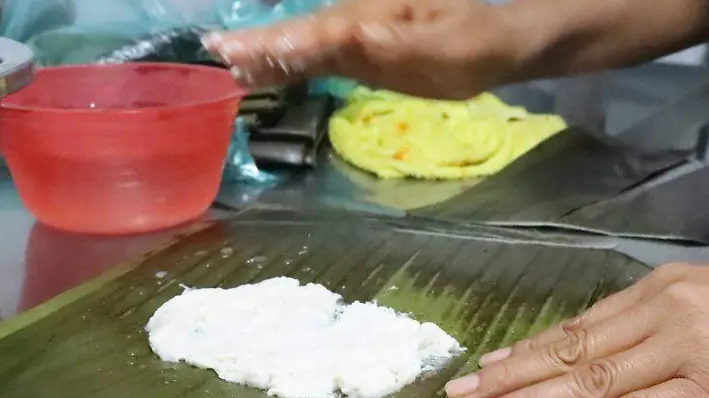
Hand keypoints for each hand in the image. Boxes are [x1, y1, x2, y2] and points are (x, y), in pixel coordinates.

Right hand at [205, 0, 530, 98]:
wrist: (497, 40)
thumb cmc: (469, 48)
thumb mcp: (434, 52)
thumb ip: (383, 48)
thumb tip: (336, 38)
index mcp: (366, 18)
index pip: (308, 34)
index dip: (270, 45)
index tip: (228, 53)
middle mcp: (352, 17)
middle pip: (296, 33)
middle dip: (255, 44)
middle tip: (212, 53)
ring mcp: (354, 29)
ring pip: (301, 40)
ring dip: (264, 50)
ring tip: (224, 61)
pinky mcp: (359, 45)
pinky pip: (315, 51)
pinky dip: (287, 59)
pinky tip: (264, 69)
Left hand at [444, 263, 708, 397]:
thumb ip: (662, 329)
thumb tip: (614, 360)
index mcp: (661, 288)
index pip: (578, 326)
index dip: (527, 351)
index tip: (484, 367)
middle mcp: (661, 311)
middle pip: (569, 350)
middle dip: (508, 377)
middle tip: (456, 397)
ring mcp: (682, 349)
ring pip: (589, 379)